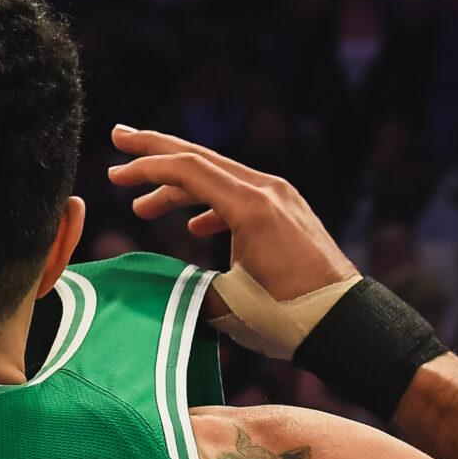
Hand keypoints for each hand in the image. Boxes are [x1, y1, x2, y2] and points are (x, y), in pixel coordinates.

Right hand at [107, 125, 356, 301]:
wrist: (343, 321)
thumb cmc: (286, 314)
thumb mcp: (225, 301)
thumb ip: (187, 282)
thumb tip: (159, 282)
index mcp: (250, 206)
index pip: (188, 169)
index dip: (146, 168)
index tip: (114, 175)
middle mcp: (267, 190)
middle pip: (201, 158)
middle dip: (156, 150)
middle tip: (120, 137)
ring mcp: (280, 198)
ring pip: (219, 178)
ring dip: (179, 189)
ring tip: (144, 207)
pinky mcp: (287, 213)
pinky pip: (240, 197)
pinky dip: (210, 204)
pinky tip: (195, 224)